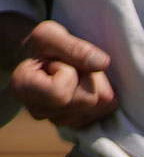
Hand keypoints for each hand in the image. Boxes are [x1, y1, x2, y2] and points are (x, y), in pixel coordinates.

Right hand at [5, 13, 117, 128]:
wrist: (40, 57)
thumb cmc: (42, 45)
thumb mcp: (50, 35)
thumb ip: (74, 47)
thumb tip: (102, 63)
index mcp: (24, 88)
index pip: (60, 93)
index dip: (69, 72)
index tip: (55, 61)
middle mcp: (39, 110)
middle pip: (87, 100)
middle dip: (88, 77)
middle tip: (71, 66)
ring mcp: (58, 119)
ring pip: (100, 105)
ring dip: (96, 85)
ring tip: (75, 74)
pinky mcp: (76, 121)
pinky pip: (105, 109)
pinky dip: (102, 94)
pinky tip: (83, 85)